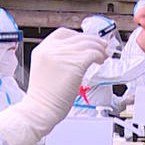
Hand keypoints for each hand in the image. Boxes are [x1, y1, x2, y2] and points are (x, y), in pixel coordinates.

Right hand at [0, 28, 108, 144]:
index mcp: (42, 49)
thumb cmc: (44, 98)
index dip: (78, 36)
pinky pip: (93, 53)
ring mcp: (63, 54)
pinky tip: (101, 61)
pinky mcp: (75, 63)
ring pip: (88, 44)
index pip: (63, 33)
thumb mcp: (45, 71)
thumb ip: (58, 59)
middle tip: (102, 46)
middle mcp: (51, 48)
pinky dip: (100, 56)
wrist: (40, 110)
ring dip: (99, 49)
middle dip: (92, 40)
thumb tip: (78, 56)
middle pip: (78, 37)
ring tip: (104, 56)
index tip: (87, 42)